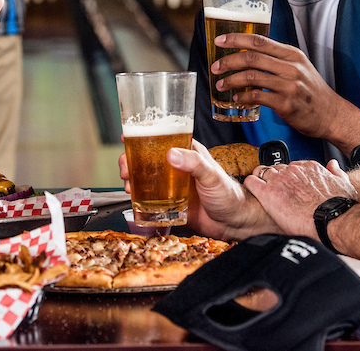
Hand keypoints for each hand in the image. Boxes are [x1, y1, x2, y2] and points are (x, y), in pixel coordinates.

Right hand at [119, 140, 278, 239]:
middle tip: (125, 169)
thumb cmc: (229, 194)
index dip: (142, 136)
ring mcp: (172, 184)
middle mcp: (177, 166)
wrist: (234, 223)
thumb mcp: (211, 175)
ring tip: (128, 185)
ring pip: (145, 177)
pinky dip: (138, 197)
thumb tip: (171, 154)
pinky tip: (134, 198)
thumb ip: (194, 163)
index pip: (162, 138)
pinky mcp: (170, 202)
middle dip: (131, 161)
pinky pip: (150, 197)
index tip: (127, 137)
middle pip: (147, 158)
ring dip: (132, 179)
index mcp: (187, 152)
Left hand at [212, 33, 352, 142]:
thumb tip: (247, 55)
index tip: (220, 40)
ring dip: (231, 80)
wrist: (331, 114)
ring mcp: (289, 85)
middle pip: (252, 57)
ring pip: (251, 76)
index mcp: (291, 54)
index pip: (259, 40)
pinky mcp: (287, 104)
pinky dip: (243, 97)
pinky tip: (237, 99)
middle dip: (228, 61)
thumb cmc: (311, 90)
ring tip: (221, 85)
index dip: (236, 39)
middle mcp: (291, 67)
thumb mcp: (299, 67)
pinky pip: (258, 97)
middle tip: (215, 66)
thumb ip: (277, 59)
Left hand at [246, 159, 357, 237]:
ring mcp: (280, 180)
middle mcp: (293, 170)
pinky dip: (250, 186)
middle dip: (274, 179)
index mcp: (309, 167)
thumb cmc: (339, 207)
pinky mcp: (268, 193)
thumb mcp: (343, 184)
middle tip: (275, 191)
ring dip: (261, 181)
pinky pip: (251, 182)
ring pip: (262, 173)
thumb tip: (333, 165)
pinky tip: (253, 192)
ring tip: (262, 192)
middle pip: (276, 169)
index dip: (288, 177)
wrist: (334, 220)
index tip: (289, 186)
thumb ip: (336, 172)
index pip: (291, 166)